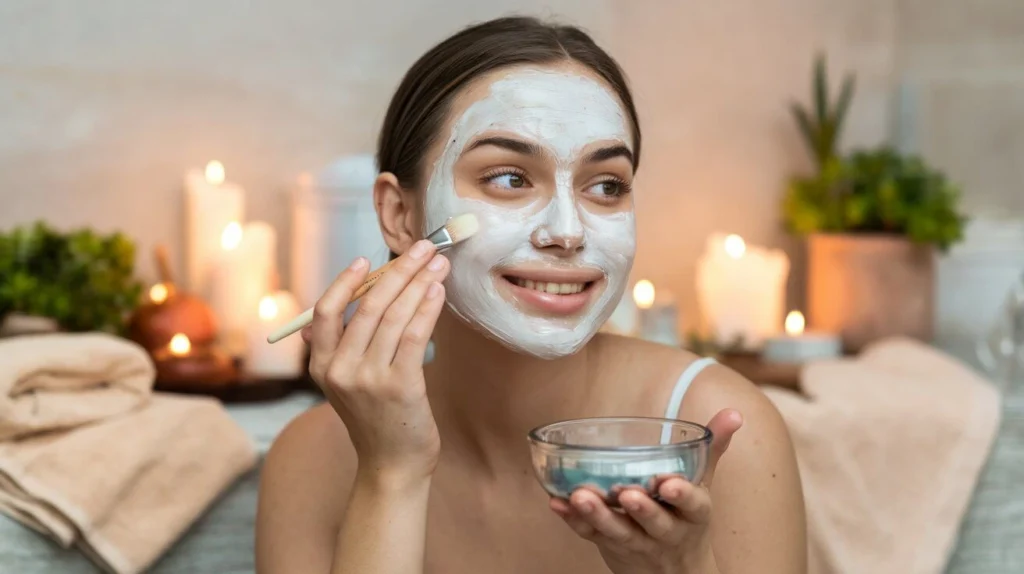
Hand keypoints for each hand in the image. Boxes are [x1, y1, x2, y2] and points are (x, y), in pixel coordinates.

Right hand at [304, 239, 449, 487]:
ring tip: (438, 263)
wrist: (392, 465)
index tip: (368, 259)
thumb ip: (341, 346)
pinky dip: (427, 307)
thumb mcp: (345, 384)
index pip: (324, 312)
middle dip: (398, 270)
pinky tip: (438, 291)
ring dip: (419, 282)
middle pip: (367, 305)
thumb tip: (348, 298)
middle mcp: (340, 370)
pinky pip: (414, 335)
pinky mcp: (400, 385)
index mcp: (322, 366)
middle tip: (422, 247)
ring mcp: (369, 378)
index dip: (345, 281)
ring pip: (394, 315)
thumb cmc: (376, 418)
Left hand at [550, 409, 742, 573]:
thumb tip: (735, 413)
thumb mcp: (703, 485)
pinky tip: (557, 503)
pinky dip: (574, 521)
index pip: (693, 505)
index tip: (668, 484)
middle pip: (655, 522)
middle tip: (626, 493)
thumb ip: (711, 448)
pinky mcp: (612, 547)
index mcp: (694, 513)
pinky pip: (592, 536)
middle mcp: (668, 531)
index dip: (682, 495)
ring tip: (580, 496)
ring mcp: (639, 543)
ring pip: (619, 532)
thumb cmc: (687, 518)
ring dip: (598, 514)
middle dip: (641, 509)